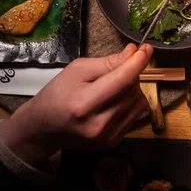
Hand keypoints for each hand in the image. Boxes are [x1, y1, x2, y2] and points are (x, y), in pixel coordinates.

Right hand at [0, 44, 152, 168]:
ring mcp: (107, 136)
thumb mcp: (77, 70)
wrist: (43, 129)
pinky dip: (131, 101)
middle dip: (130, 73)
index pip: (122, 80)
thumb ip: (108, 62)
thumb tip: (134, 52)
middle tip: (116, 69)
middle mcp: (98, 124)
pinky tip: (115, 100)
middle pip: (132, 89)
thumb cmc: (57, 94)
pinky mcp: (113, 142)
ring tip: (112, 87)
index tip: (147, 48)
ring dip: (132, 87)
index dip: (138, 62)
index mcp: (84, 104)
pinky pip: (136, 113)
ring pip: (138, 100)